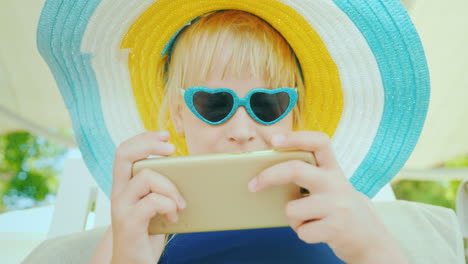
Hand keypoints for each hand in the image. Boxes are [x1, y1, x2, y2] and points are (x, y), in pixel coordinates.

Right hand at [110, 131, 185, 263]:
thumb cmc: (148, 232)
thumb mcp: (154, 204)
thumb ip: (160, 187)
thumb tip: (188, 169)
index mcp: (124, 185)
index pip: (124, 151)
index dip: (144, 138)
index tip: (165, 135)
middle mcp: (118, 192)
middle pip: (125, 154)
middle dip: (150, 144)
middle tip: (172, 150)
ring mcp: (122, 207)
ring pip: (146, 176)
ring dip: (170, 187)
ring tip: (180, 204)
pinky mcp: (129, 223)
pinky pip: (152, 201)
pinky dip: (169, 205)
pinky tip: (173, 216)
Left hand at [248, 131, 407, 263]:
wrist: (371, 239)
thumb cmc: (339, 210)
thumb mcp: (331, 188)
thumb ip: (310, 178)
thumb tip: (265, 177)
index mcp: (334, 170)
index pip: (319, 142)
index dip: (296, 137)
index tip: (274, 140)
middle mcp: (337, 183)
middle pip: (295, 169)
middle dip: (268, 176)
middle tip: (251, 185)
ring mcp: (338, 205)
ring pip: (292, 209)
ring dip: (293, 219)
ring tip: (310, 220)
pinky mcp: (337, 227)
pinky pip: (302, 231)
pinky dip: (304, 234)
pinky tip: (320, 232)